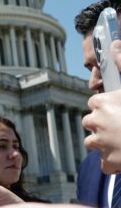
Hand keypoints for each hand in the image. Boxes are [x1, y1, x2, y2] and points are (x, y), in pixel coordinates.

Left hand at [83, 40, 120, 173]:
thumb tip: (114, 44)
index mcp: (102, 102)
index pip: (95, 103)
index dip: (108, 106)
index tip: (120, 109)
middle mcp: (95, 122)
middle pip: (91, 123)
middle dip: (103, 124)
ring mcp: (100, 144)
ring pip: (94, 143)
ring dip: (106, 143)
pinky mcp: (108, 163)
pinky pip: (105, 163)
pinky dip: (114, 162)